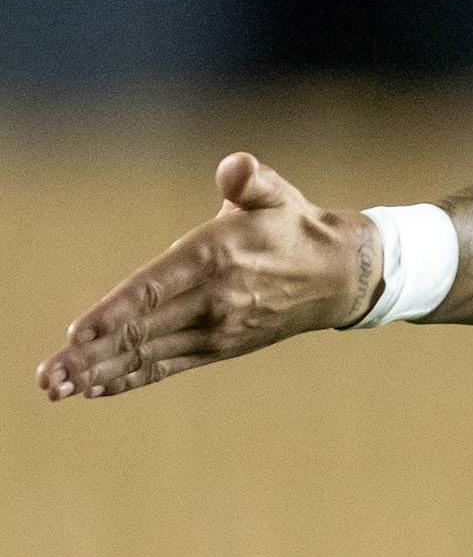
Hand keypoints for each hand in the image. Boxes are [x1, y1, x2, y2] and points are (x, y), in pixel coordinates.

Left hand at [37, 152, 380, 401]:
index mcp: (218, 256)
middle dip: (91, 354)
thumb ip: (251, 179)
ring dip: (100, 372)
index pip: (157, 287)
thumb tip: (237, 167)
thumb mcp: (278, 194)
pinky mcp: (220, 347)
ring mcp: (217, 329)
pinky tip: (96, 389)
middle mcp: (214, 299)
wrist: (340, 276)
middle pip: (143, 330)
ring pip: (149, 353)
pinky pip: (168, 366)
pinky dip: (131, 378)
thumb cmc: (295, 227)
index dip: (116, 311)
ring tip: (57, 388)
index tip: (78, 331)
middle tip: (48, 375)